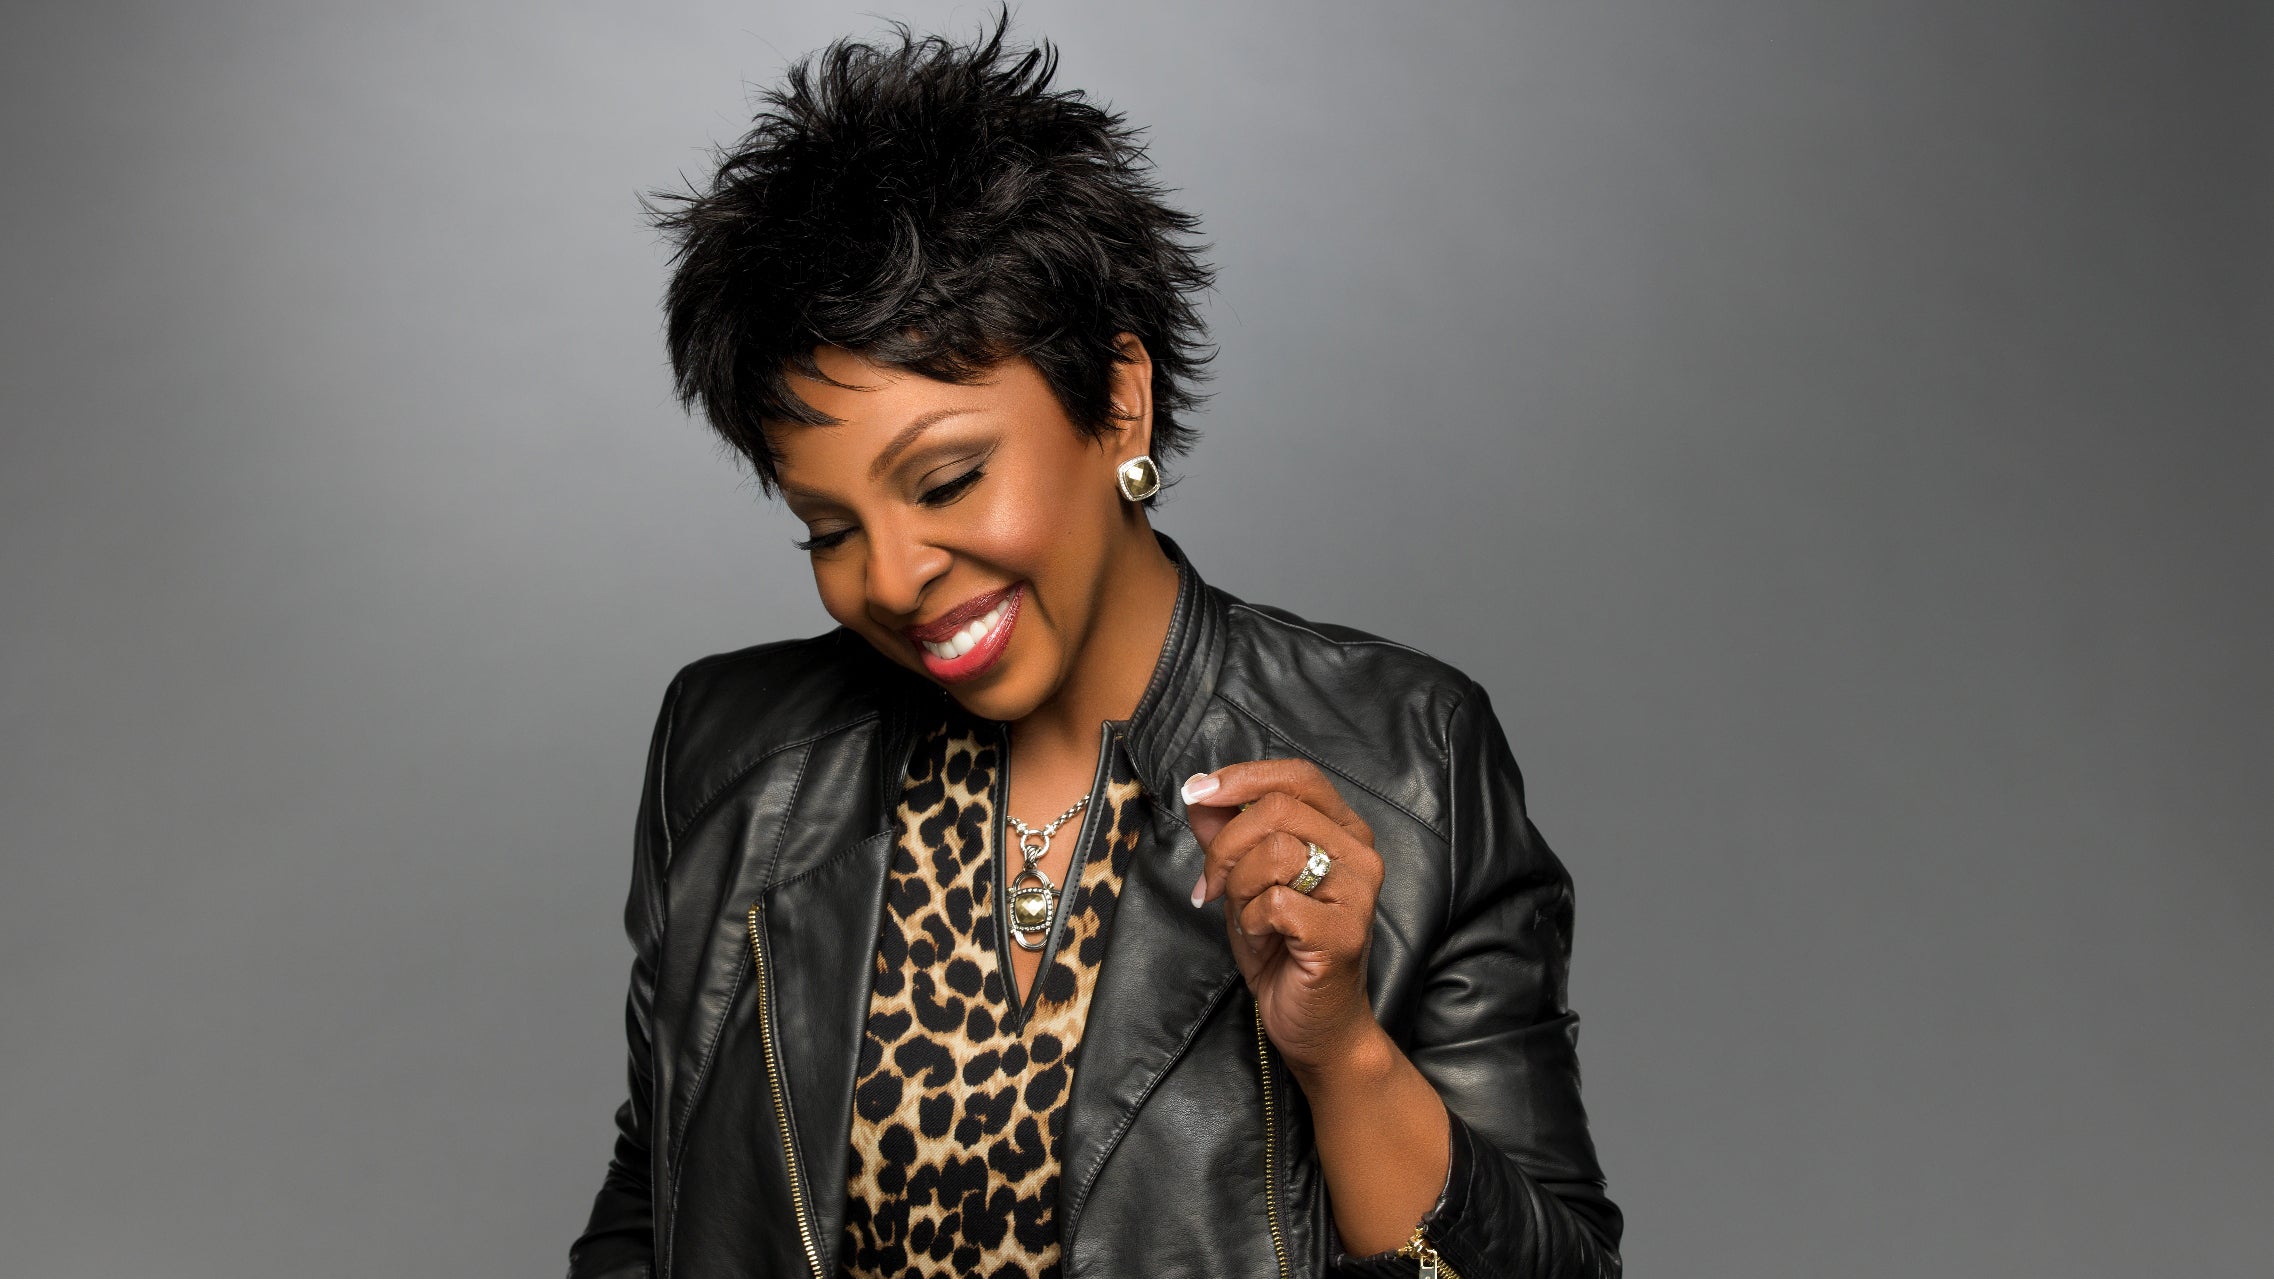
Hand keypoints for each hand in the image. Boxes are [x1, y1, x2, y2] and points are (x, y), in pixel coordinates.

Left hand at [1182, 759, 1388, 1075]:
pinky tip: (1266, 940)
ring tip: (1248, 917)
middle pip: (1276, 810)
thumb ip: (1227, 835)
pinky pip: (1274, 903)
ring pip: (1273, 853)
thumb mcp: (1245, 882)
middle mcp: (1360, 854)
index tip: (1198, 793)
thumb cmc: (1283, 950)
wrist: (1314, 1025)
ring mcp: (1358, 894)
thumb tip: (1200, 793)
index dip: (1243, 777)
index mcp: (1344, 832)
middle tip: (1213, 884)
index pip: (1298, 777)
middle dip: (1225, 847)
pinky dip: (1252, 921)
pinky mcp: (1344, 933)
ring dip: (1239, 888)